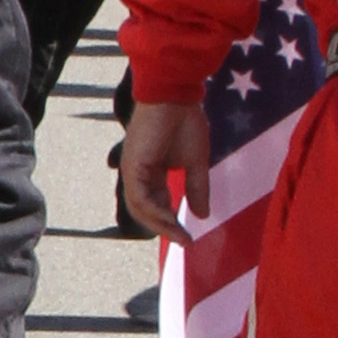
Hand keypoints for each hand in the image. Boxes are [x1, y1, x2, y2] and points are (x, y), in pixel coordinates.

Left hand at [119, 97, 210, 238]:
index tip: (189, 237)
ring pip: (140, 208)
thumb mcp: (196, 162)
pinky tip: (171, 220)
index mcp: (151, 172)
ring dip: (160, 225)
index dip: (171, 222)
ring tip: (180, 236)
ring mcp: (133, 170)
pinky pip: (141, 197)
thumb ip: (197, 189)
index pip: (156, 205)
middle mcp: (138, 174)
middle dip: (165, 228)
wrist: (177, 95)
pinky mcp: (133, 166)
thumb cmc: (185, 121)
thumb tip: (203, 216)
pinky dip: (154, 211)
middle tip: (185, 241)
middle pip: (145, 211)